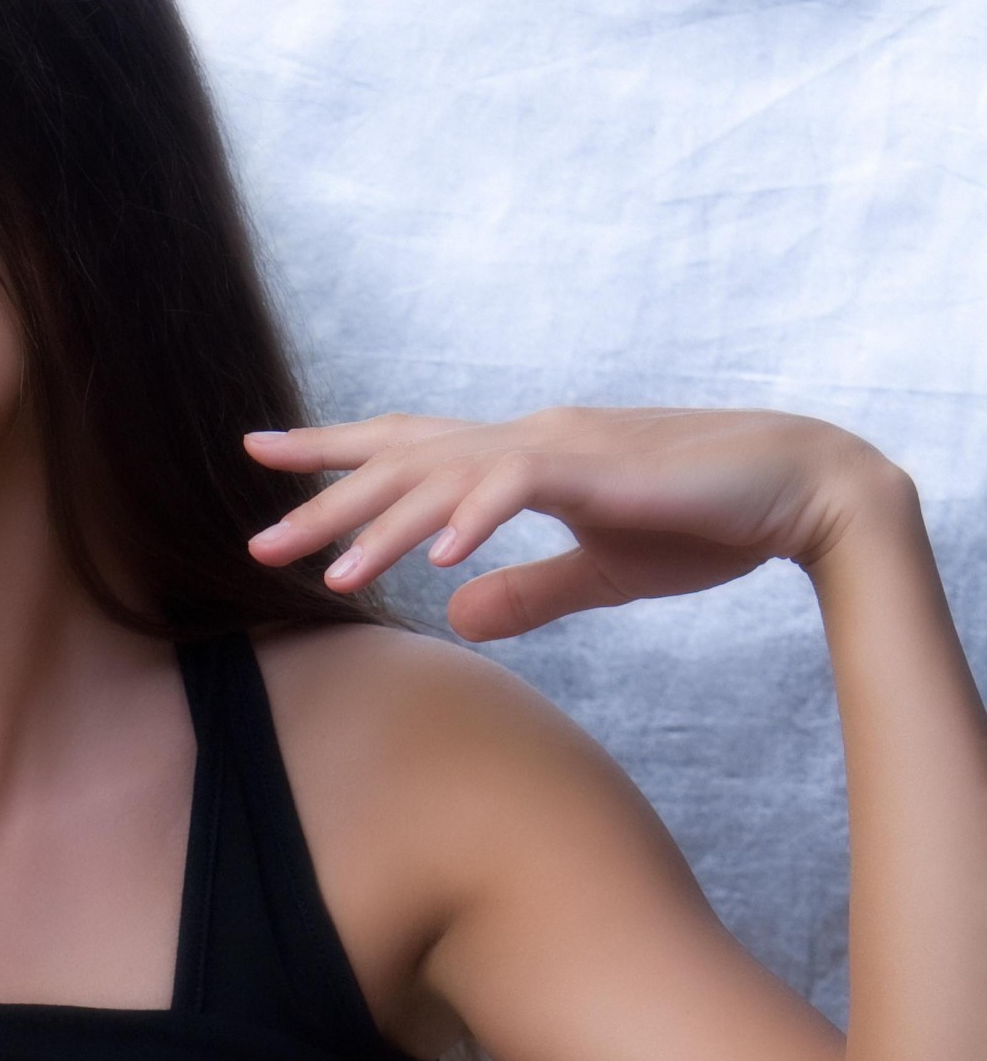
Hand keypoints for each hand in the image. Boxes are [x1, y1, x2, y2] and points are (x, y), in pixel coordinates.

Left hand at [241, 406, 886, 641]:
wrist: (802, 488)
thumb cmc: (706, 523)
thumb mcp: (601, 570)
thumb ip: (527, 591)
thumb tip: (454, 619)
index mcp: (519, 459)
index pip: (406, 448)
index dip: (333, 452)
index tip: (261, 455)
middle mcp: (525, 441)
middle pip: (403, 462)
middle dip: (326, 499)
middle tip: (258, 538)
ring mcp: (560, 447)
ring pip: (447, 476)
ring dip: (386, 526)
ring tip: (331, 573)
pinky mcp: (601, 467)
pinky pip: (521, 485)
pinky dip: (477, 517)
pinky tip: (440, 557)